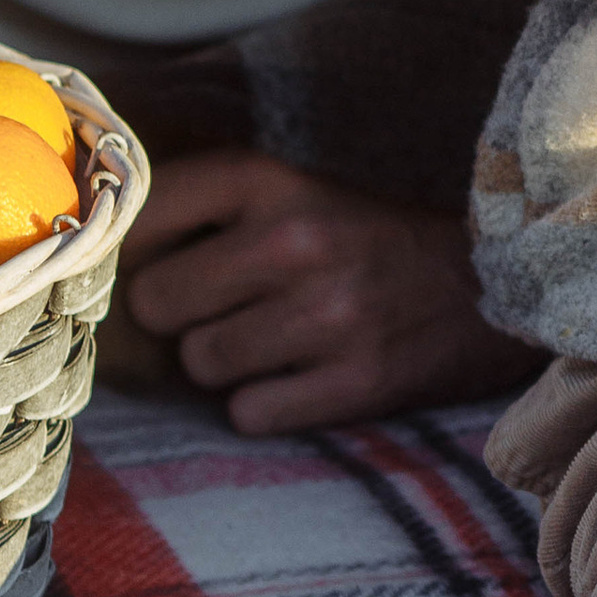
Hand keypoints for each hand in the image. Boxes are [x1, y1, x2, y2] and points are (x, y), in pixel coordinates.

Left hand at [115, 154, 539, 434]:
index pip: (148, 211)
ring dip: (224, 364)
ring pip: (201, 363)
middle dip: (182, 316)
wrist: (494, 289)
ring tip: (274, 343)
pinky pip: (248, 413)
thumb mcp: (301, 194)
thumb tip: (102, 248)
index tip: (156, 260)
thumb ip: (213, 207)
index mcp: (279, 182)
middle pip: (159, 302)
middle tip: (228, 310)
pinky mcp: (355, 382)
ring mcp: (329, 315)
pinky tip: (303, 378)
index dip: (135, 248)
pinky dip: (265, 405)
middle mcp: (299, 241)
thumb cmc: (371, 243)